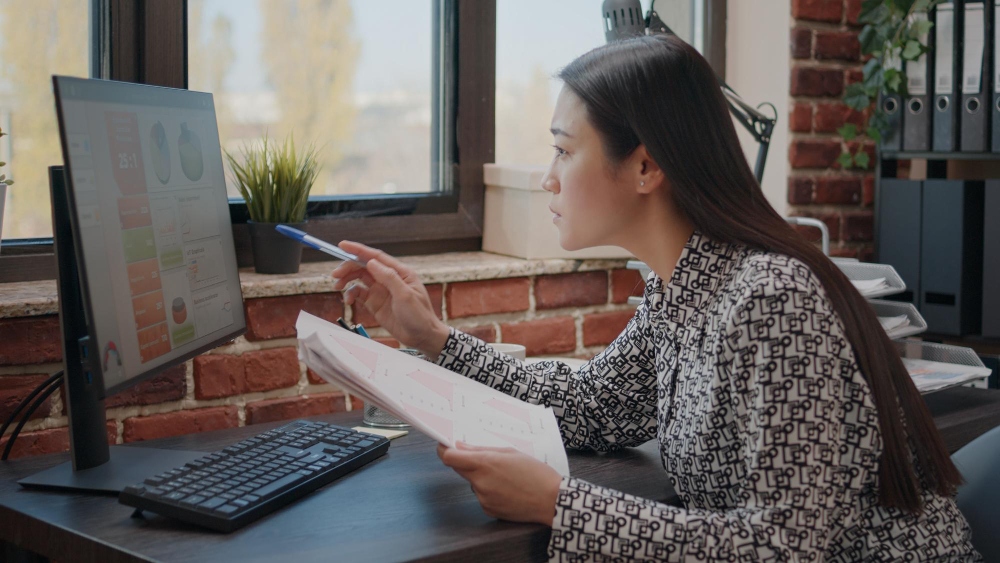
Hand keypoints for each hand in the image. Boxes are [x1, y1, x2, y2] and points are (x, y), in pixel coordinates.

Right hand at [331, 241, 449, 358]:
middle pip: (363, 267)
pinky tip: (348, 300)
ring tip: (337, 286)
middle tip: (335, 274)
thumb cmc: (420, 315)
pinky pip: (359, 294)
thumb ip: (388, 278)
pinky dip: (351, 295)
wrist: (422, 337)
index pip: (376, 256)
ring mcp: (381, 291)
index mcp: (399, 272)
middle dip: (348, 268)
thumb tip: (371, 262)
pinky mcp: (375, 303)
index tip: (342, 245)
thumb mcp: (405, 295)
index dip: (358, 250)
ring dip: (346, 280)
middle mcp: (388, 279)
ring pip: (359, 279)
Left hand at [437, 442, 561, 525]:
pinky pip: (482, 496)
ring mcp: (483, 498)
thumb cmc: (536, 473)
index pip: (449, 458)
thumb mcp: (511, 453)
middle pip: (459, 469)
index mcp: (485, 464)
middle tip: (484, 459)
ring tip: (506, 477)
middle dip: (466, 462)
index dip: (444, 450)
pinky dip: (490, 491)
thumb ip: (482, 450)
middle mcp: (480, 482)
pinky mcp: (488, 510)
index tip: (445, 446)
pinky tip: (508, 489)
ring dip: (481, 478)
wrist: (552, 500)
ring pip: (473, 482)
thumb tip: (460, 447)